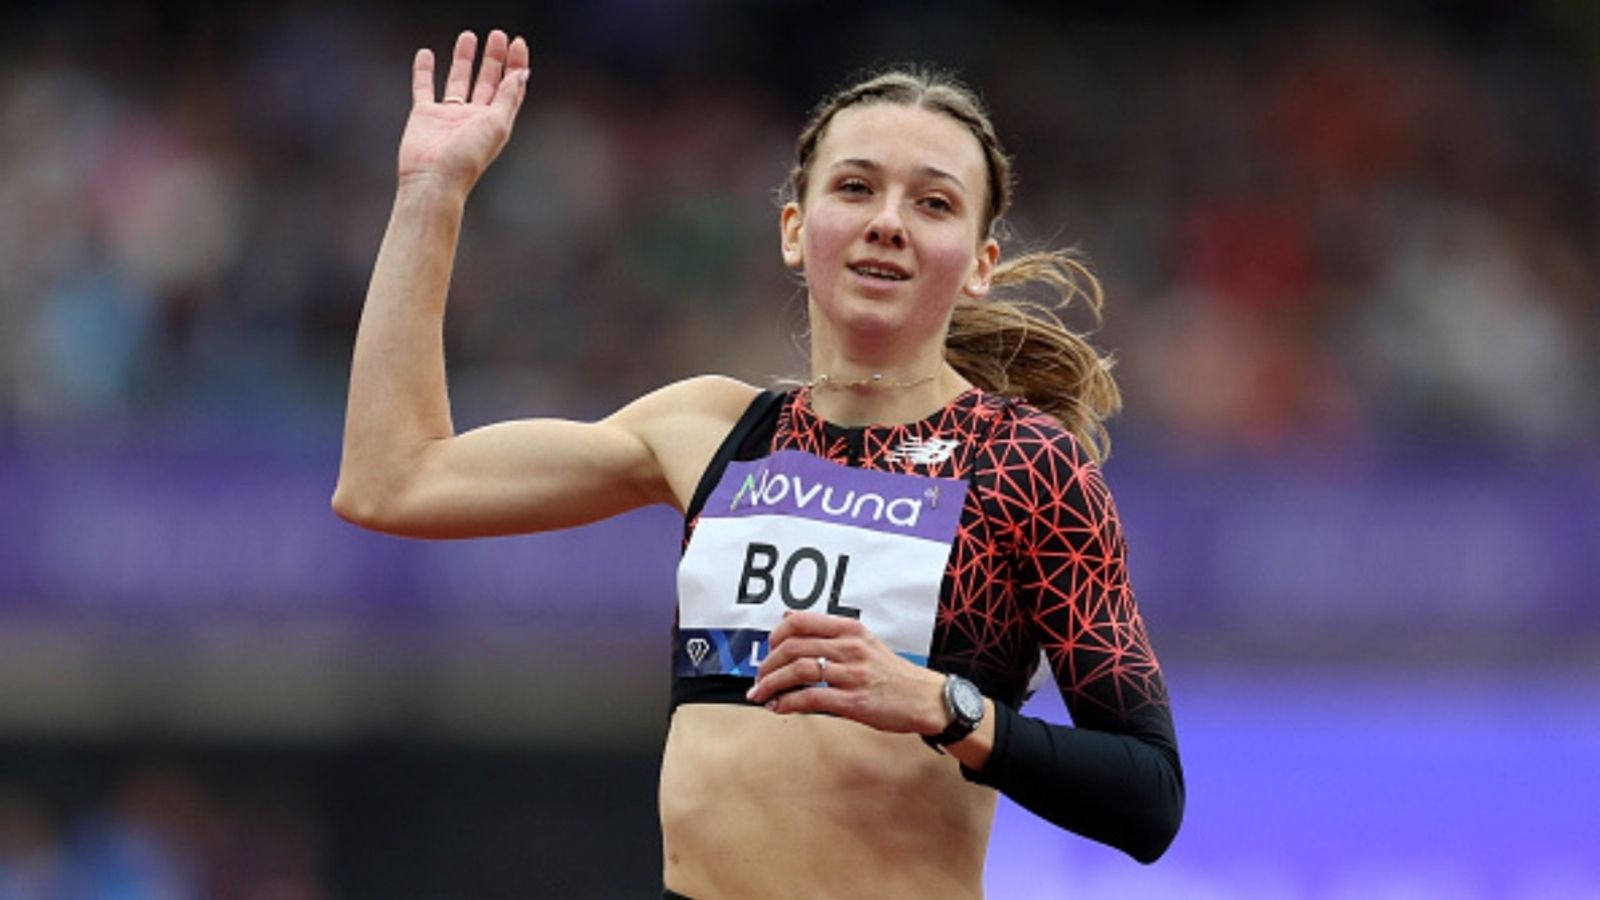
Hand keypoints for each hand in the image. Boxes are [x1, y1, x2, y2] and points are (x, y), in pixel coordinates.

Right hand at [397, 30, 529, 192]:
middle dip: (493, 58)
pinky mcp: (424, 115)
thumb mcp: (496, 125)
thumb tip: (523, 73)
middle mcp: (473, 117)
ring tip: (468, 36)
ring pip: (458, 80)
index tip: (518, 43)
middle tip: (497, 35)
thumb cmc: (466, 158)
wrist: (432, 178)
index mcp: (495, 121)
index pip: (509, 87)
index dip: (516, 65)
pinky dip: (424, 71)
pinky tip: (426, 54)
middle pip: (487, 81)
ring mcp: (448, 115)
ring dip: (464, 58)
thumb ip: (509, 97)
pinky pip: (424, 87)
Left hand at [747, 611, 948, 735]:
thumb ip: (826, 629)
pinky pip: (811, 698)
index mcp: (850, 629)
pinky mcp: (854, 701)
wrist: (925, 699)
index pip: (799, 621)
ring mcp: (852, 674)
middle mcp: (850, 647)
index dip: (774, 636)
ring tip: (761, 694)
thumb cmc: (891, 672)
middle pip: (793, 646)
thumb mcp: (863, 639)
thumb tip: (787, 616)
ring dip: (771, 684)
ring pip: (798, 671)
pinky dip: (788, 703)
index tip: (767, 651)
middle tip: (759, 677)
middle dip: (767, 664)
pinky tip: (779, 707)